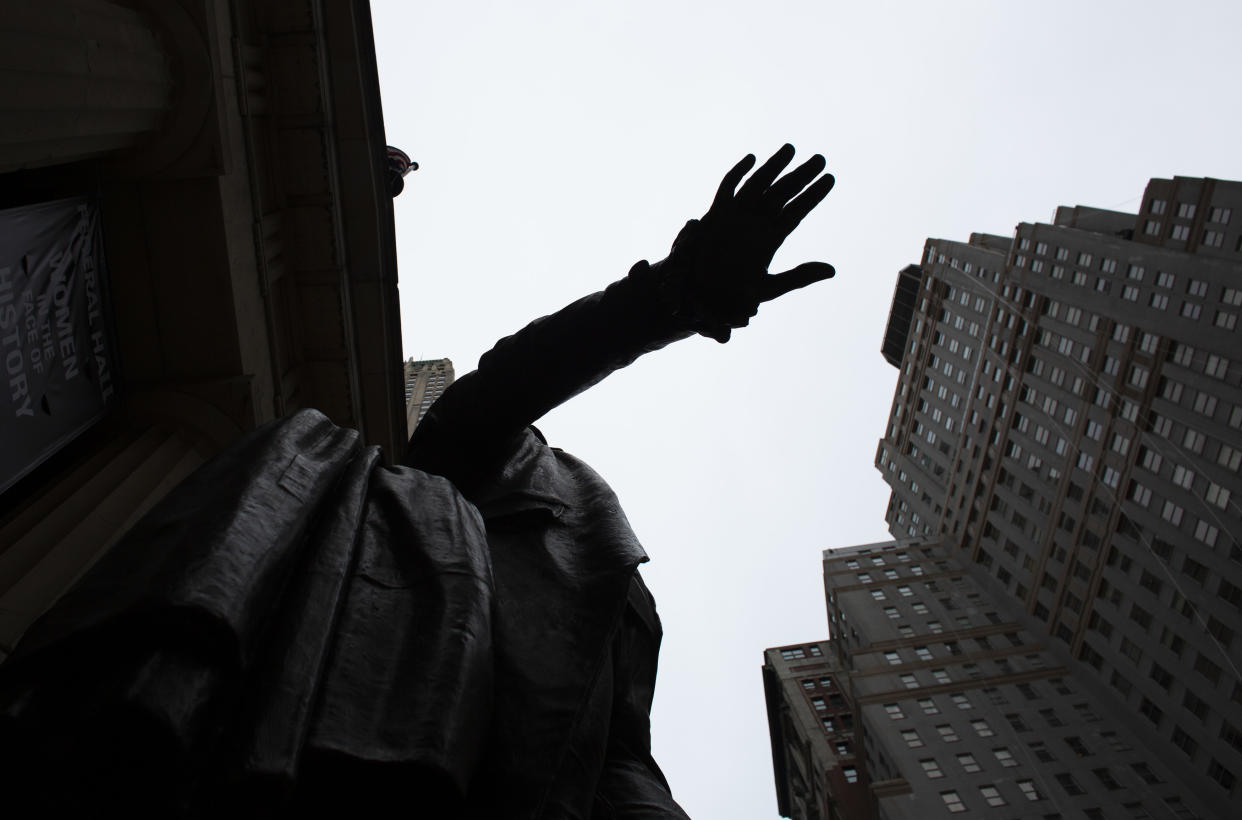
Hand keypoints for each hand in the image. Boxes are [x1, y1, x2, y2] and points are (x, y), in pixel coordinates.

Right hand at [667, 144, 834, 341]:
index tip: (831, 178)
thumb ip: (799, 277)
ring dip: (774, 166)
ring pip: (760, 184)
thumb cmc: (735, 294)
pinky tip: (752, 159)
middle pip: (784, 192)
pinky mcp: (717, 214)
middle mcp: (758, 222)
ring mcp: (738, 216)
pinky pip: (728, 188)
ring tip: (791, 149)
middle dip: (802, 175)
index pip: (798, 209)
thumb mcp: (769, 288)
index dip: (814, 194)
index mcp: (773, 237)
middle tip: (821, 159)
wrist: (702, 295)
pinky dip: (738, 173)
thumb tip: (832, 270)